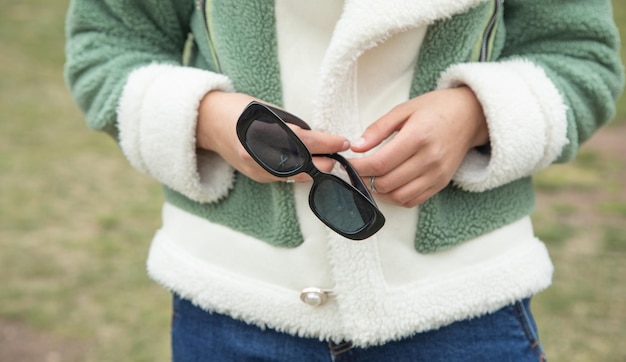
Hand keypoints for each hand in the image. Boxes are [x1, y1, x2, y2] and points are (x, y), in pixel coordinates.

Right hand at [197, 91, 349, 182]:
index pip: (304, 142)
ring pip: (295, 175)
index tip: (343, 142)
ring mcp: (256, 169)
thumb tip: (315, 137)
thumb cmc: (238, 109)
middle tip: (338, 155)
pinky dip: (299, 173)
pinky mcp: (256, 176)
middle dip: (324, 161)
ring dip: (314, 169)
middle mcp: (259, 154)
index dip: (327, 144)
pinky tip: (308, 167)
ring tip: (327, 161)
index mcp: (262, 133)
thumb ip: (290, 125)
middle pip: (302, 164)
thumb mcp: (266, 109)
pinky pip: (283, 177)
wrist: (207, 123)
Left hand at [349, 86, 487, 206]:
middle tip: (355, 171)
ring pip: (398, 196)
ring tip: (370, 178)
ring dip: (379, 191)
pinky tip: (388, 184)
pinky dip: (395, 197)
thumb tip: (356, 146)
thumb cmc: (436, 109)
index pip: (380, 163)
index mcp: (418, 137)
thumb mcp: (404, 109)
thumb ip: (378, 129)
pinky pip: (412, 201)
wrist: (471, 116)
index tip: (347, 163)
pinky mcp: (441, 184)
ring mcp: (437, 174)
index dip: (359, 167)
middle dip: (365, 179)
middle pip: (387, 182)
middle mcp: (429, 159)